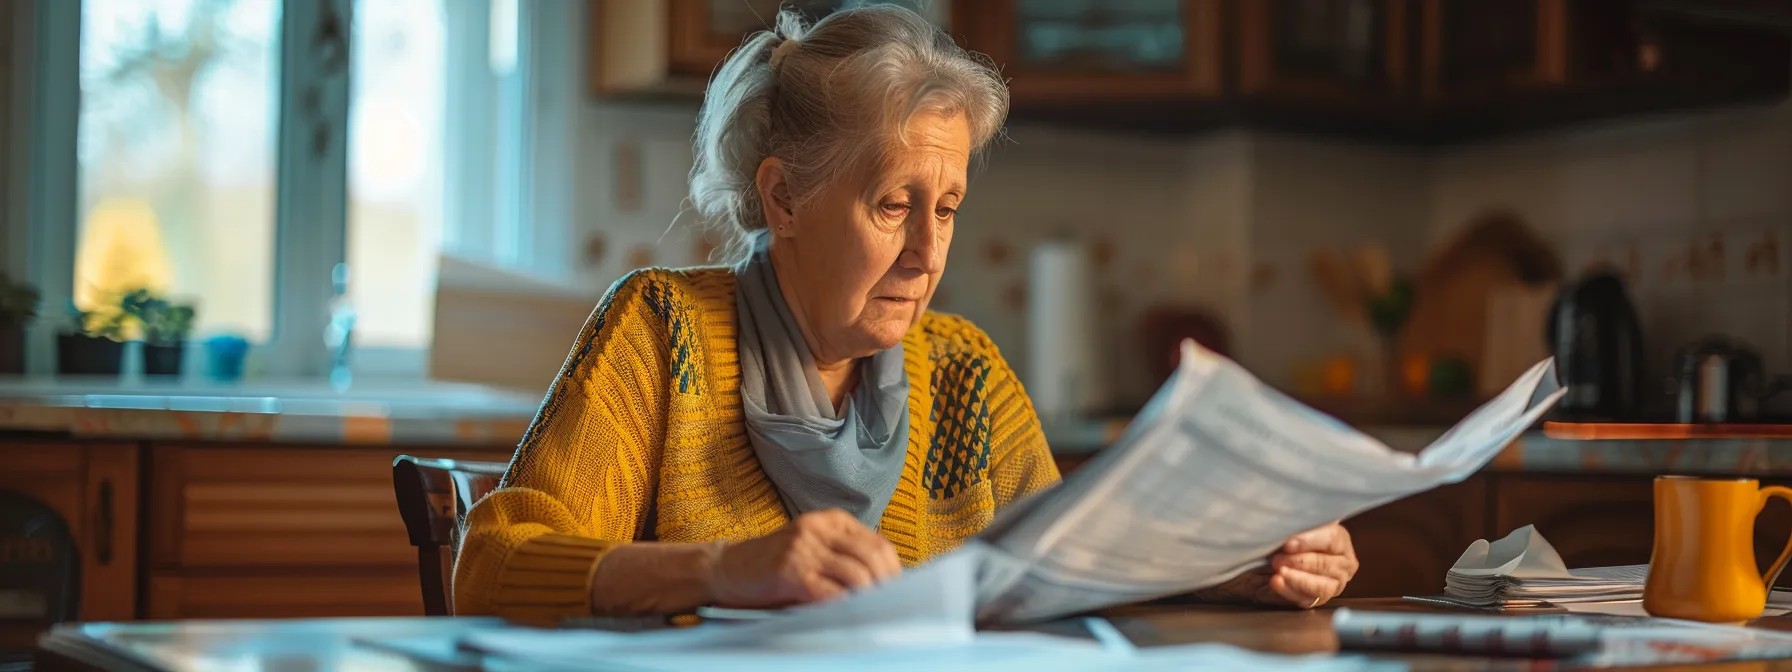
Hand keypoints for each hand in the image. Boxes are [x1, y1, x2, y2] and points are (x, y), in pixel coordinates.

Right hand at [706, 509, 902, 607]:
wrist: (729, 568)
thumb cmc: (776, 565)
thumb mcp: (815, 550)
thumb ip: (846, 559)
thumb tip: (887, 586)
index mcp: (832, 520)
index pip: (879, 544)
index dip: (895, 571)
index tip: (902, 594)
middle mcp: (819, 528)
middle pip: (874, 556)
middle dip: (888, 586)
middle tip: (893, 609)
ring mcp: (804, 548)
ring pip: (857, 574)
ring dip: (870, 599)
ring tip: (874, 615)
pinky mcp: (791, 571)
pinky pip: (831, 593)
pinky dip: (846, 608)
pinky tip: (849, 618)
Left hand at [1195, 522, 1358, 608]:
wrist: (1258, 555)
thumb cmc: (1277, 532)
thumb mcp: (1284, 520)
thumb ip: (1294, 518)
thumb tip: (1286, 507)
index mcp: (1339, 539)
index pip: (1332, 539)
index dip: (1310, 541)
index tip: (1287, 543)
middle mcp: (1341, 563)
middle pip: (1327, 564)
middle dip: (1301, 562)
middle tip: (1277, 559)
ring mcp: (1332, 584)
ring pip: (1322, 587)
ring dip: (1297, 579)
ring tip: (1277, 573)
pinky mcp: (1315, 599)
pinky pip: (1307, 600)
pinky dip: (1289, 592)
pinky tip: (1275, 583)